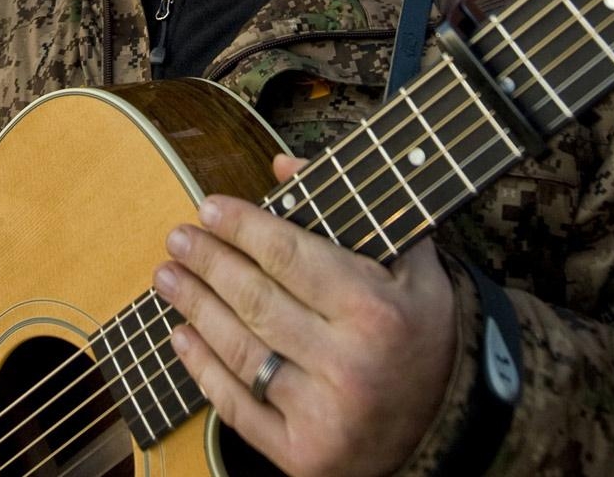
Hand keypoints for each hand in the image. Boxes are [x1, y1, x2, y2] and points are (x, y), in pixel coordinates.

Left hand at [155, 155, 456, 476]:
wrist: (445, 425)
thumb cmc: (423, 332)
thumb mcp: (412, 265)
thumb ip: (356, 208)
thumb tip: (282, 164)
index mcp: (376, 312)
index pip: (289, 257)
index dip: (243, 228)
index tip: (209, 208)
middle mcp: (348, 364)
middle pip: (255, 301)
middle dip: (209, 263)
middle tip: (177, 238)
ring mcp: (322, 414)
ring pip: (240, 350)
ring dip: (194, 308)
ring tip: (167, 277)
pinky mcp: (301, 454)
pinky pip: (237, 406)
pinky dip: (202, 368)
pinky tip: (182, 336)